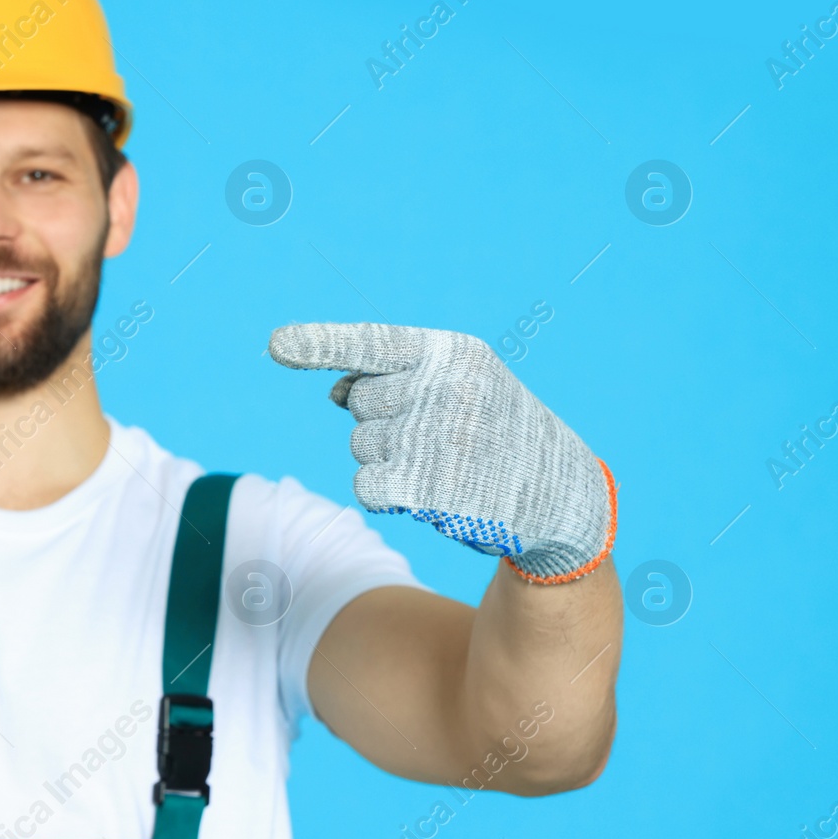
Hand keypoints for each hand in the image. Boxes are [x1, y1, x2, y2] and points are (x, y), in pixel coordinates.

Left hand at [269, 322, 614, 582]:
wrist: (560, 495)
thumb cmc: (496, 433)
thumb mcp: (457, 388)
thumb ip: (395, 380)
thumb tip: (332, 389)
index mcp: (451, 353)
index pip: (371, 343)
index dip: (319, 343)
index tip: (276, 344)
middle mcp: (442, 387)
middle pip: (358, 403)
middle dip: (382, 423)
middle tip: (436, 437)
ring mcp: (435, 436)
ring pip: (359, 446)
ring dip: (386, 461)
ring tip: (442, 464)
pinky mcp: (426, 485)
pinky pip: (365, 485)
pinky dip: (384, 493)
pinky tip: (425, 494)